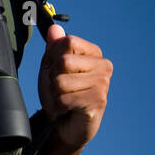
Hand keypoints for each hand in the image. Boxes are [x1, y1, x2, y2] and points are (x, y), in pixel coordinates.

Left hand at [37, 24, 112, 154]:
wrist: (63, 125)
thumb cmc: (59, 95)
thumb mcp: (51, 68)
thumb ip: (53, 48)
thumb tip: (54, 29)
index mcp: (94, 54)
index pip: (67, 42)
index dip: (53, 58)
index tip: (57, 72)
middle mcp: (104, 66)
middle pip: (63, 61)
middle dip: (53, 78)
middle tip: (60, 89)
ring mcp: (103, 84)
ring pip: (61, 81)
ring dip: (56, 94)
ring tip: (64, 99)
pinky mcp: (98, 102)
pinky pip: (65, 98)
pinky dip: (59, 106)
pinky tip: (68, 109)